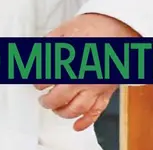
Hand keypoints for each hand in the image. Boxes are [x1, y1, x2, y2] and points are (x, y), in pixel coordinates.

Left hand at [35, 13, 139, 130]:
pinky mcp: (108, 90)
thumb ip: (47, 45)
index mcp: (72, 62)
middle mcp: (85, 77)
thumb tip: (33, 54)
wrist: (119, 27)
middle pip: (61, 98)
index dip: (38, 82)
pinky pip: (97, 111)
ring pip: (77, 108)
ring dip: (63, 112)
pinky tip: (77, 125)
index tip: (36, 82)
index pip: (48, 79)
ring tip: (55, 109)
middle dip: (47, 101)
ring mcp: (98, 86)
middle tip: (43, 99)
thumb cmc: (94, 27)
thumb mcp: (64, 31)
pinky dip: (86, 121)